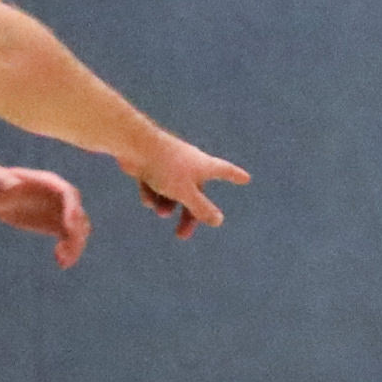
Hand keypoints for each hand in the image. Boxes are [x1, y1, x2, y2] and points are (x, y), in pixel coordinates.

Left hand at [0, 163, 90, 267]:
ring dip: (75, 246)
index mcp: (49, 182)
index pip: (68, 194)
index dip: (72, 209)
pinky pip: (69, 239)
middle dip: (76, 232)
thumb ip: (1, 182)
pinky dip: (69, 251)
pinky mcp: (56, 225)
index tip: (69, 225)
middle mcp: (60, 197)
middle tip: (67, 249)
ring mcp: (60, 212)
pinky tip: (61, 262)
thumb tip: (13, 186)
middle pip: (78, 214)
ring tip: (63, 262)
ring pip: (78, 230)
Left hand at [120, 132, 248, 235]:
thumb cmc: (167, 167)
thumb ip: (201, 208)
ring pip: (173, 191)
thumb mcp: (186, 193)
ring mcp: (170, 164)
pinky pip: (156, 184)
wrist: (136, 146)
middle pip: (195, 193)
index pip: (226, 171)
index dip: (235, 176)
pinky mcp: (151, 165)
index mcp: (205, 166)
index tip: (245, 178)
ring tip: (161, 212)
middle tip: (182, 235)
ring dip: (168, 204)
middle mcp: (191, 164)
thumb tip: (218, 221)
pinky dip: (153, 194)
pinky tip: (147, 200)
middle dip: (189, 214)